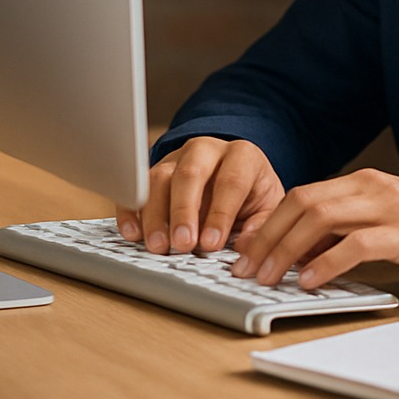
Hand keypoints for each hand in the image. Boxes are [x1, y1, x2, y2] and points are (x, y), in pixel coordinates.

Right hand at [115, 137, 284, 254]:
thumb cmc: (252, 193)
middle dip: (184, 211)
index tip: (212, 243)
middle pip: (190, 175)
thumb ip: (259, 226)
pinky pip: (137, 187)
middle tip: (182, 244)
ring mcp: (177, 159)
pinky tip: (133, 233)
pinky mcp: (154, 172)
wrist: (235, 174)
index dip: (221, 213)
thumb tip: (247, 247)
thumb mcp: (267, 207)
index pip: (231, 181)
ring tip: (158, 246)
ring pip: (159, 178)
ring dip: (155, 215)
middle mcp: (206, 151)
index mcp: (242, 155)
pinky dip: (132, 210)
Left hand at [227, 168, 398, 288]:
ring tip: (269, 276)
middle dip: (267, 236)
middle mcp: (373, 187)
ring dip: (287, 249)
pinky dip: (327, 262)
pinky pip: (356, 244)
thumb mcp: (386, 222)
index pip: (302, 195)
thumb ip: (347, 229)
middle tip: (246, 267)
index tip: (246, 250)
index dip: (269, 223)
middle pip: (303, 203)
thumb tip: (301, 251)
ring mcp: (390, 207)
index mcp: (365, 182)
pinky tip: (310, 280)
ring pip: (321, 218)